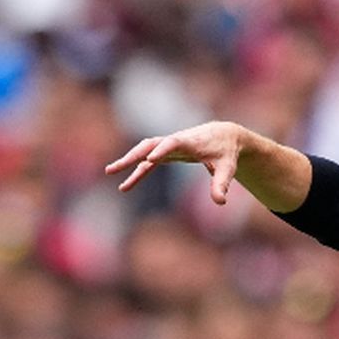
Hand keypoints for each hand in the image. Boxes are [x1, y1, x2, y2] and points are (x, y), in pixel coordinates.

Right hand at [105, 120, 252, 204]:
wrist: (224, 135)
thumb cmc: (226, 151)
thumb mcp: (228, 168)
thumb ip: (222, 184)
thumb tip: (220, 202)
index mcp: (190, 141)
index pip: (173, 143)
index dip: (162, 150)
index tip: (150, 159)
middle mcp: (175, 142)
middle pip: (149, 145)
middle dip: (132, 155)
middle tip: (115, 167)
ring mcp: (168, 147)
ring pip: (143, 151)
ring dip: (128, 161)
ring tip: (110, 171)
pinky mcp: (166, 154)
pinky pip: (147, 162)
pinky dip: (136, 172)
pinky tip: (125, 185)